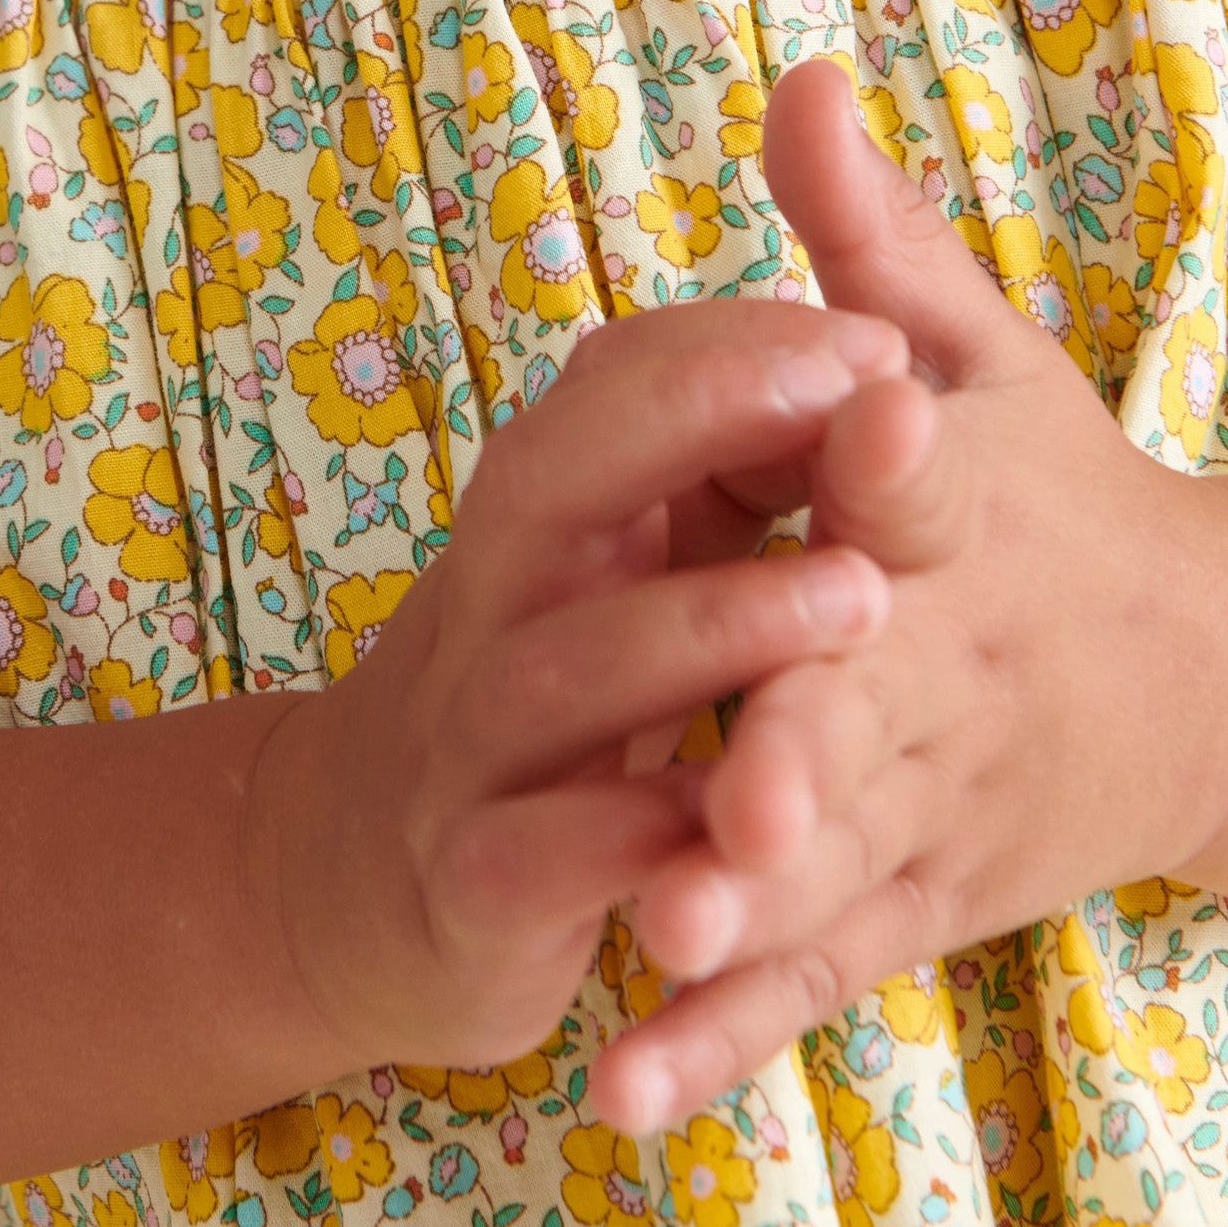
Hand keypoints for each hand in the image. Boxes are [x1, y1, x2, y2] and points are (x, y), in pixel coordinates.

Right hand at [246, 298, 907, 1079]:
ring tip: (862, 598)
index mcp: (535, 521)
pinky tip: (754, 822)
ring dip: (708, 623)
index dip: (733, 349)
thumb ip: (699, 470)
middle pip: (548, 479)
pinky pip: (549, 856)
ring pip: (559, 669)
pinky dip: (644, 835)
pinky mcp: (474, 889)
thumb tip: (852, 336)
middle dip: (697, 418)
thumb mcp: (601, 569)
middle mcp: (486, 610)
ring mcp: (467, 749)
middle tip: (862, 402)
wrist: (346, 890)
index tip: (880, 339)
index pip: (605, 385)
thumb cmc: (536, 705)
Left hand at [587, 57, 1227, 1128]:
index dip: (889, 447)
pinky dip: (723, 1038)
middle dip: (801, 750)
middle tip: (719, 800)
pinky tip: (627, 1093)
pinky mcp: (914, 904)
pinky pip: (814, 976)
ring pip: (839, 863)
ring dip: (750, 911)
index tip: (861, 423)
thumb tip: (803, 76)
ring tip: (654, 945)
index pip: (926, 476)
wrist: (1206, 683)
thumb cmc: (1055, 490)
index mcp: (966, 514)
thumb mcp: (980, 355)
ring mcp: (937, 803)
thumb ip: (871, 241)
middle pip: (874, 707)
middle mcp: (956, 667)